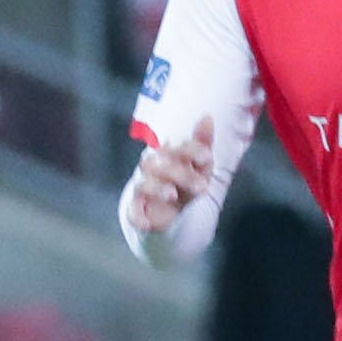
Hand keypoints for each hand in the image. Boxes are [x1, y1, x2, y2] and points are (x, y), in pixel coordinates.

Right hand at [127, 117, 213, 233]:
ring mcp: (144, 189)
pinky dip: (139, 217)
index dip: (190, 150)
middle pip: (159, 164)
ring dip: (158, 188)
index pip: (176, 147)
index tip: (206, 158)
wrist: (169, 211)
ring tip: (173, 196)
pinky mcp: (137, 210)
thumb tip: (207, 117)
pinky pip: (133, 212)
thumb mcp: (199, 167)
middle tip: (201, 186)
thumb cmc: (185, 183)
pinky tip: (149, 223)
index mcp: (169, 155)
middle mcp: (153, 169)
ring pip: (144, 184)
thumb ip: (202, 144)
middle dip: (180, 173)